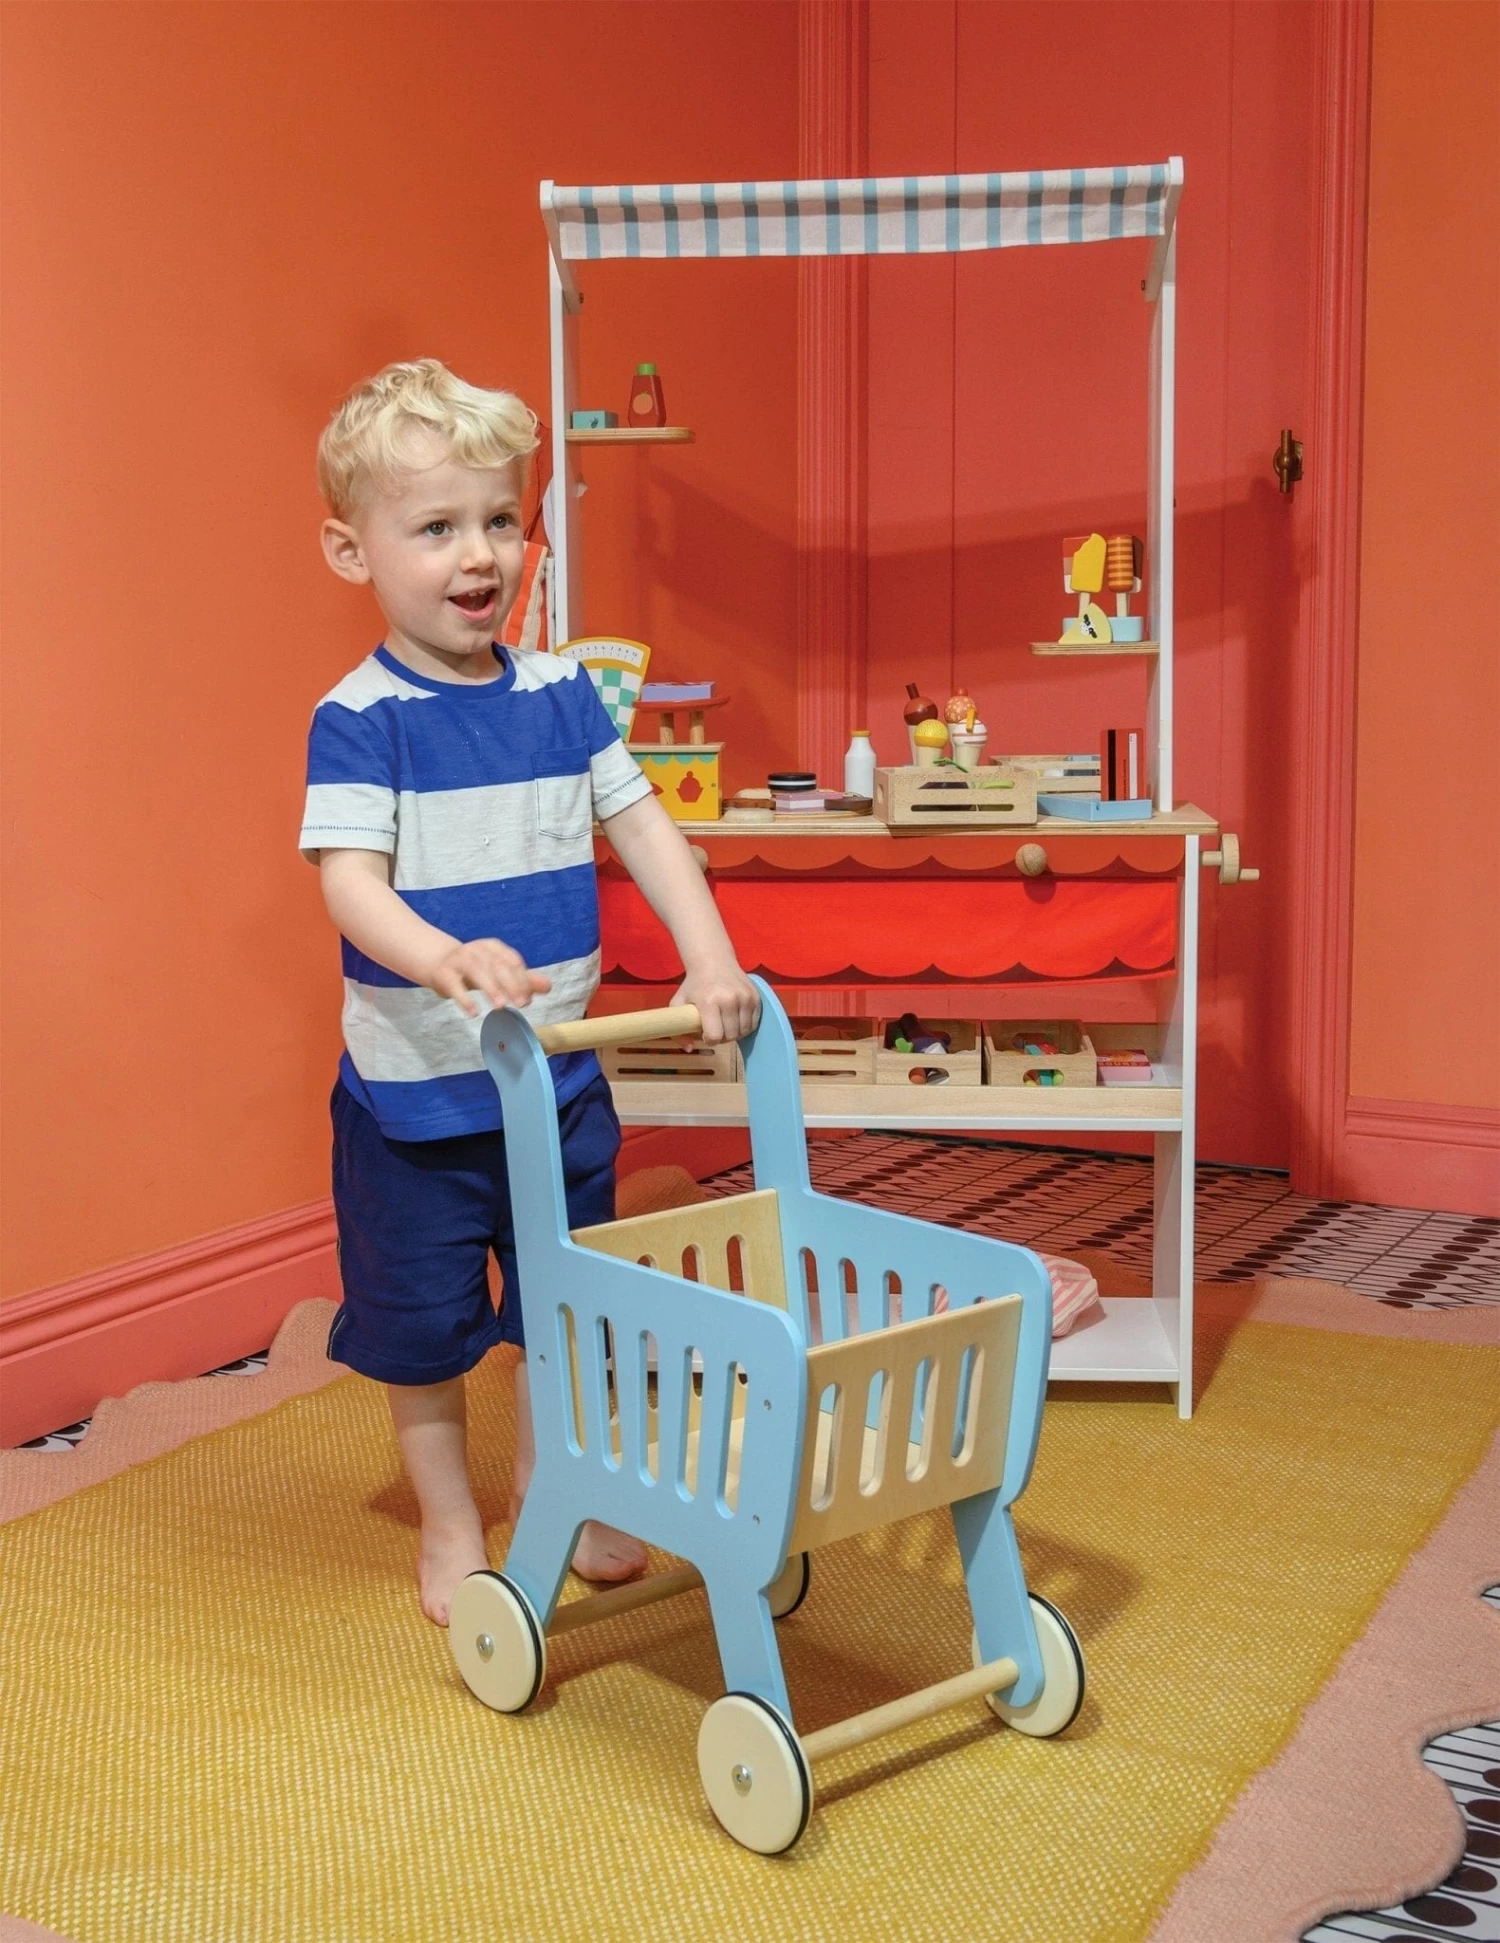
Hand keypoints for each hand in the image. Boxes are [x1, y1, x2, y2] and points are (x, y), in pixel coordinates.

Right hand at [424, 938, 551, 1017]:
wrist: (437, 962)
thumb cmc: (474, 969)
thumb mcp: (498, 972)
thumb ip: (523, 979)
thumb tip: (548, 986)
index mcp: (493, 948)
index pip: (511, 961)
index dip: (522, 979)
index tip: (528, 998)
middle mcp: (477, 950)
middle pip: (497, 965)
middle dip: (511, 985)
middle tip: (521, 1004)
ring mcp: (459, 960)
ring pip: (477, 972)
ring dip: (491, 989)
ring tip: (501, 1006)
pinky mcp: (444, 974)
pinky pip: (454, 985)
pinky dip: (464, 999)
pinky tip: (473, 1012)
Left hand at [674, 961, 759, 1043]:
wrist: (714, 961)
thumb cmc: (694, 984)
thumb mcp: (678, 1003)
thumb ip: (678, 1029)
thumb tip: (689, 1049)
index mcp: (709, 1002)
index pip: (714, 1036)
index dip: (708, 1039)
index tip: (704, 1033)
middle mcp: (730, 999)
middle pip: (730, 1036)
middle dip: (721, 1038)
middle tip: (715, 1029)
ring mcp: (745, 998)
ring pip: (743, 1032)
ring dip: (734, 1033)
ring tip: (724, 1024)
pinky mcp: (756, 997)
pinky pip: (753, 1024)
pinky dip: (744, 1026)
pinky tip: (735, 1019)